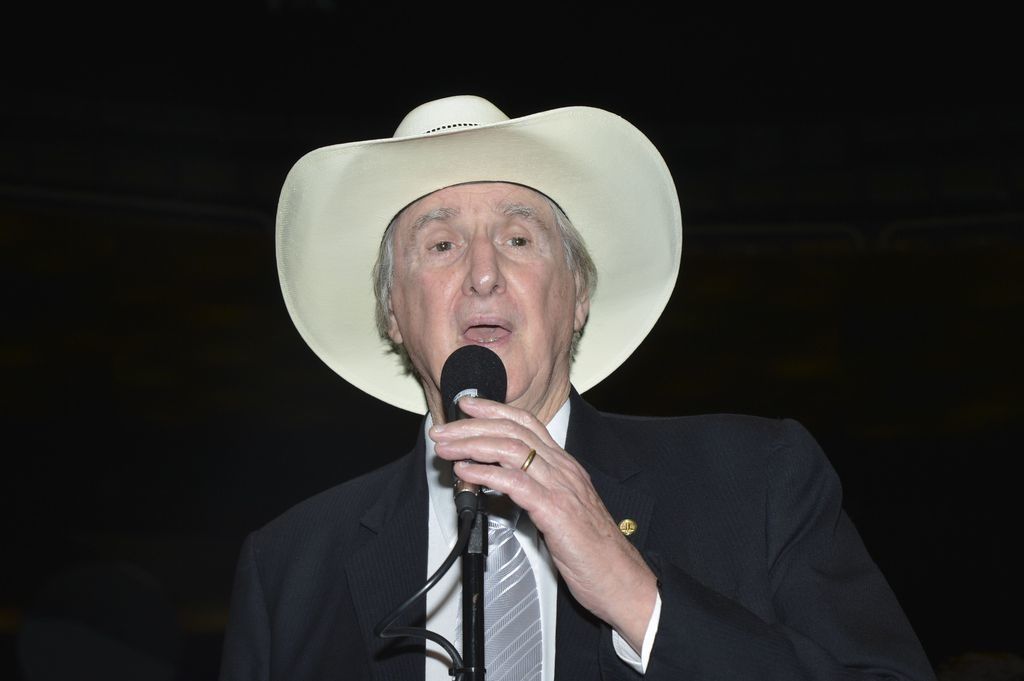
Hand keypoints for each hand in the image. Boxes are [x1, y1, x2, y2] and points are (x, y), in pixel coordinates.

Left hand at [429, 396, 658, 651]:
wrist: (620, 577)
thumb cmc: (592, 549)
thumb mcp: (560, 508)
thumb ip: (534, 489)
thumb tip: (497, 481)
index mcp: (564, 465)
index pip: (527, 423)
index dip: (494, 409)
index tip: (467, 405)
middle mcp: (563, 469)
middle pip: (513, 431)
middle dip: (471, 426)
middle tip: (442, 430)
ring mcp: (561, 487)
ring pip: (511, 450)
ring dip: (472, 446)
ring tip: (446, 449)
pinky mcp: (556, 511)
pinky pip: (515, 483)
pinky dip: (485, 474)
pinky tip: (467, 473)